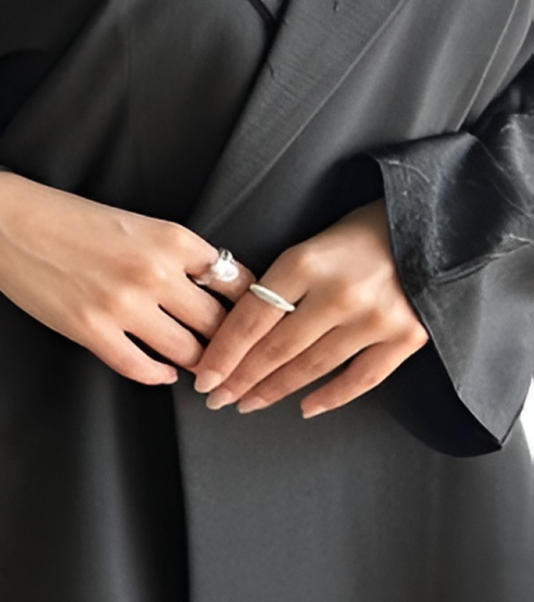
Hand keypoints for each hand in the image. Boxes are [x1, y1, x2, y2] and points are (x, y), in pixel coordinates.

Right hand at [0, 171, 258, 385]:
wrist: (8, 218)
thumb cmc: (69, 216)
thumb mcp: (135, 223)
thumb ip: (174, 254)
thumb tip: (206, 290)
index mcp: (171, 238)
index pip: (237, 282)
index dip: (251, 308)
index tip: (255, 322)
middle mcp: (155, 271)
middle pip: (219, 324)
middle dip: (230, 345)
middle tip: (236, 358)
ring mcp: (123, 304)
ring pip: (187, 353)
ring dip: (198, 365)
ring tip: (204, 371)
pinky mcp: (92, 330)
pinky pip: (141, 368)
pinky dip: (158, 375)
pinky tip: (162, 372)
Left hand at [190, 199, 429, 417]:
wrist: (427, 224)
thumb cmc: (357, 233)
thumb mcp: (307, 245)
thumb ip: (278, 284)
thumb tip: (236, 328)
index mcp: (304, 263)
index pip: (251, 319)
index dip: (224, 353)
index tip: (203, 376)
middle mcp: (338, 294)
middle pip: (277, 348)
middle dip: (241, 379)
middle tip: (217, 398)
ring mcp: (375, 318)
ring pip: (312, 367)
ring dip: (275, 390)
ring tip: (248, 402)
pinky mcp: (407, 336)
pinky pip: (361, 379)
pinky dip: (331, 398)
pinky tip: (304, 407)